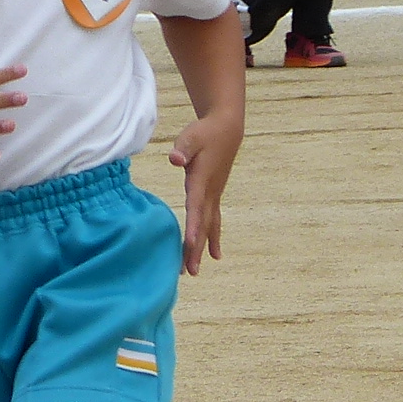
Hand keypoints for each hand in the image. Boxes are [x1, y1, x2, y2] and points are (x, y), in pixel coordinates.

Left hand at [169, 109, 241, 273]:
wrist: (227, 129)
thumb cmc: (205, 132)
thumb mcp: (191, 137)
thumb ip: (183, 148)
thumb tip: (175, 159)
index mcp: (202, 180)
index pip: (197, 207)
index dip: (194, 225)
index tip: (191, 244)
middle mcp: (210, 192)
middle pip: (203, 225)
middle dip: (196, 249)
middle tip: (189, 272)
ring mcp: (214, 195)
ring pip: (209, 227)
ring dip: (202, 249)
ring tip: (194, 271)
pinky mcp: (214, 194)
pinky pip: (213, 221)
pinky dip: (212, 238)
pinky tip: (214, 254)